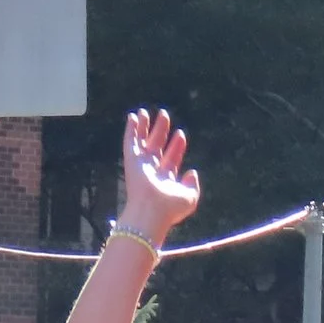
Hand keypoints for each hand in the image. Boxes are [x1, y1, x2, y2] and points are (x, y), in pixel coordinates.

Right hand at [118, 108, 199, 243]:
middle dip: (161, 130)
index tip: (180, 134)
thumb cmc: (171, 208)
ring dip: (144, 126)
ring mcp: (141, 165)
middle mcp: (152, 171)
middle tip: (164, 115)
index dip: (176, 146)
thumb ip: (193, 185)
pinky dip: (131, 129)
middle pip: (157, 146)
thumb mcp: (189, 198)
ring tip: (145, 112)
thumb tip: (192, 172)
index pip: (172, 158)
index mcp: (165, 180)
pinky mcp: (130, 160)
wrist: (151, 211)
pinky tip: (133, 117)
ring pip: (142, 141)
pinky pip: (130, 141)